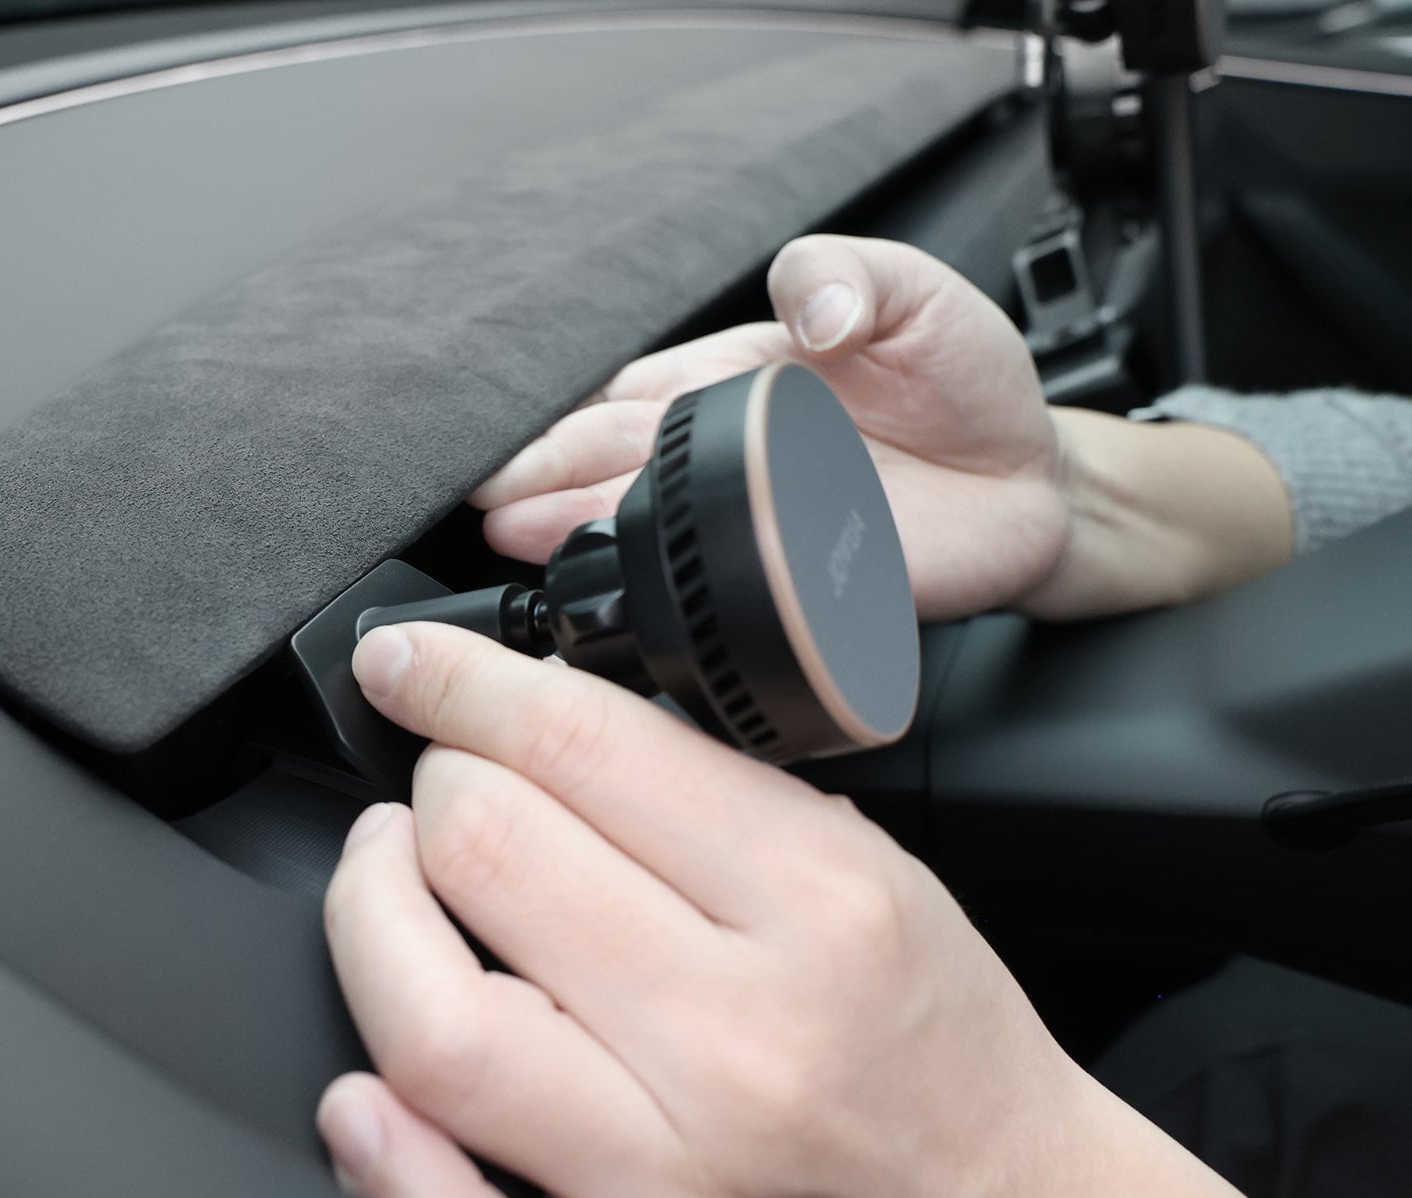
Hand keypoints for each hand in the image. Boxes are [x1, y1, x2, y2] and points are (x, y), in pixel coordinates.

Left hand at [317, 624, 1338, 1197]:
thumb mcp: (873, 864)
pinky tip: (363, 1093)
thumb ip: (712, 787)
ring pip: (435, 1025)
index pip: (582, 747)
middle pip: (485, 856)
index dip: (461, 683)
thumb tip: (537, 717)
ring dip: (374, 921)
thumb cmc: (935, 1043)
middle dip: (430, 788)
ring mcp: (674, 1173)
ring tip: (395, 888)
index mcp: (821, 903)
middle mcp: (740, 1041)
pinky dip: (385, 1151)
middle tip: (443, 785)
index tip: (412, 663)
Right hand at [471, 236, 1066, 620]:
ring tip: (517, 538)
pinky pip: (726, 589)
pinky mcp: (799, 582)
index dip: (563, 422)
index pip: (628, 397)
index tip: (508, 446)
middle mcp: (734, 458)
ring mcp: (760, 522)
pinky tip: (613, 595)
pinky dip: (669, 594)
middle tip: (493, 503)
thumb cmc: (965, 382)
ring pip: (650, 529)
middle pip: (614, 465)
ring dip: (576, 532)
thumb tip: (808, 306)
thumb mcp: (909, 290)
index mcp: (736, 384)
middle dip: (544, 481)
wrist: (1034, 479)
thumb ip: (844, 273)